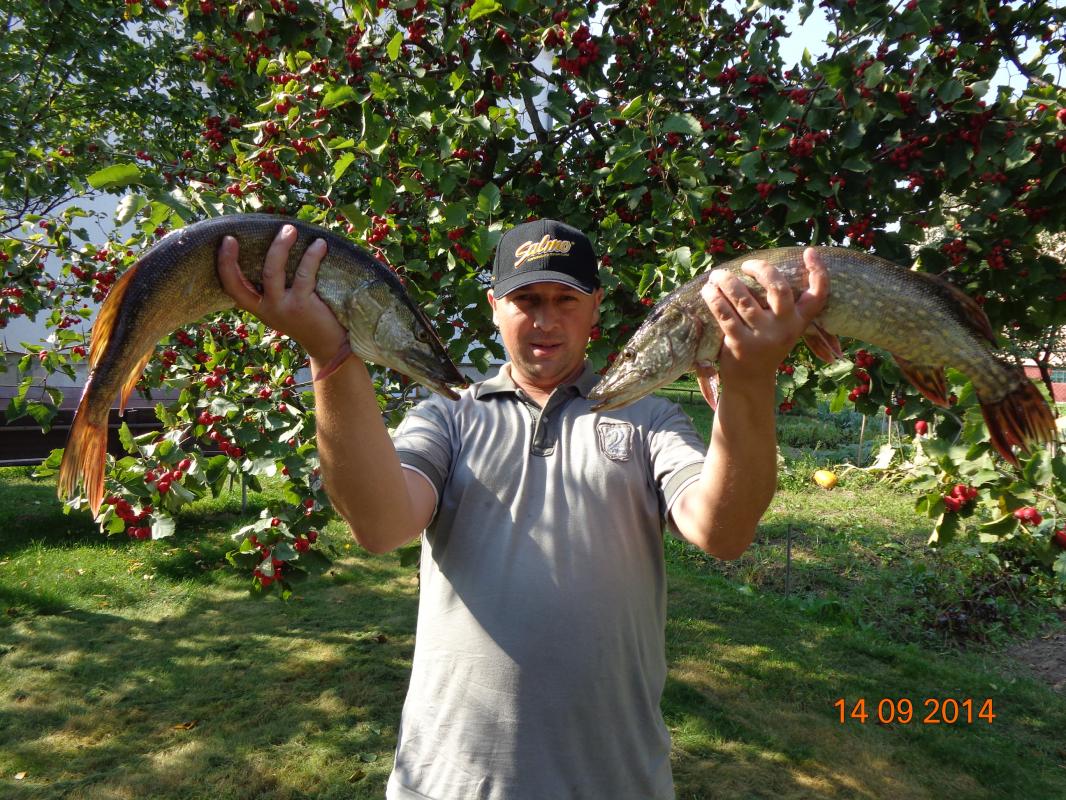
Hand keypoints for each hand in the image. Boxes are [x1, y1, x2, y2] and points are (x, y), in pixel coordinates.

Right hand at [216, 223, 346, 363]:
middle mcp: (267, 309)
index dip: (225, 265)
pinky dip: (312, 256)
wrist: (331, 346)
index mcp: (260, 308)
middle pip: (242, 281)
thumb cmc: (310, 319)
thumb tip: (280, 245)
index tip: (226, 241)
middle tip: (237, 234)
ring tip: (290, 229)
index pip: (233, 288)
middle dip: (232, 257)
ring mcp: (283, 308)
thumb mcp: (286, 306)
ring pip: (272, 271)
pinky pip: (304, 274)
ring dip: (281, 246)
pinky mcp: (302, 305)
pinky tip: (320, 245)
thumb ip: (278, 287)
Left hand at [699, 247, 828, 390]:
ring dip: (727, 281)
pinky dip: (714, 298)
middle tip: (745, 265)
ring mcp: (763, 336)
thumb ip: (779, 305)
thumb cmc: (764, 344)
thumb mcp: (781, 327)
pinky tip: (708, 290)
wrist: (751, 380)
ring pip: (744, 298)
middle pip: (778, 288)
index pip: (818, 295)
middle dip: (760, 269)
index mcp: (799, 321)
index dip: (818, 271)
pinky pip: (725, 313)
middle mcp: (784, 327)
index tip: (809, 252)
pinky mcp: (740, 344)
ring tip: (717, 275)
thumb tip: (761, 268)